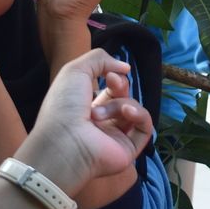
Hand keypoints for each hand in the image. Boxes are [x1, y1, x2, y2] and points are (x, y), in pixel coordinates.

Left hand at [18, 50, 152, 197]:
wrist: (64, 141)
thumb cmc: (64, 105)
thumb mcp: (76, 70)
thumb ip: (100, 59)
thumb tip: (125, 68)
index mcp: (86, 107)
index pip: (110, 89)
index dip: (114, 78)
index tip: (109, 75)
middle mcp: (101, 123)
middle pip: (123, 98)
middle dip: (120, 87)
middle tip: (111, 83)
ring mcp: (116, 137)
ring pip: (133, 110)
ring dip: (122, 104)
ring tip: (101, 113)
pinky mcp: (129, 149)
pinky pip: (145, 127)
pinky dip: (140, 115)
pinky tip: (127, 114)